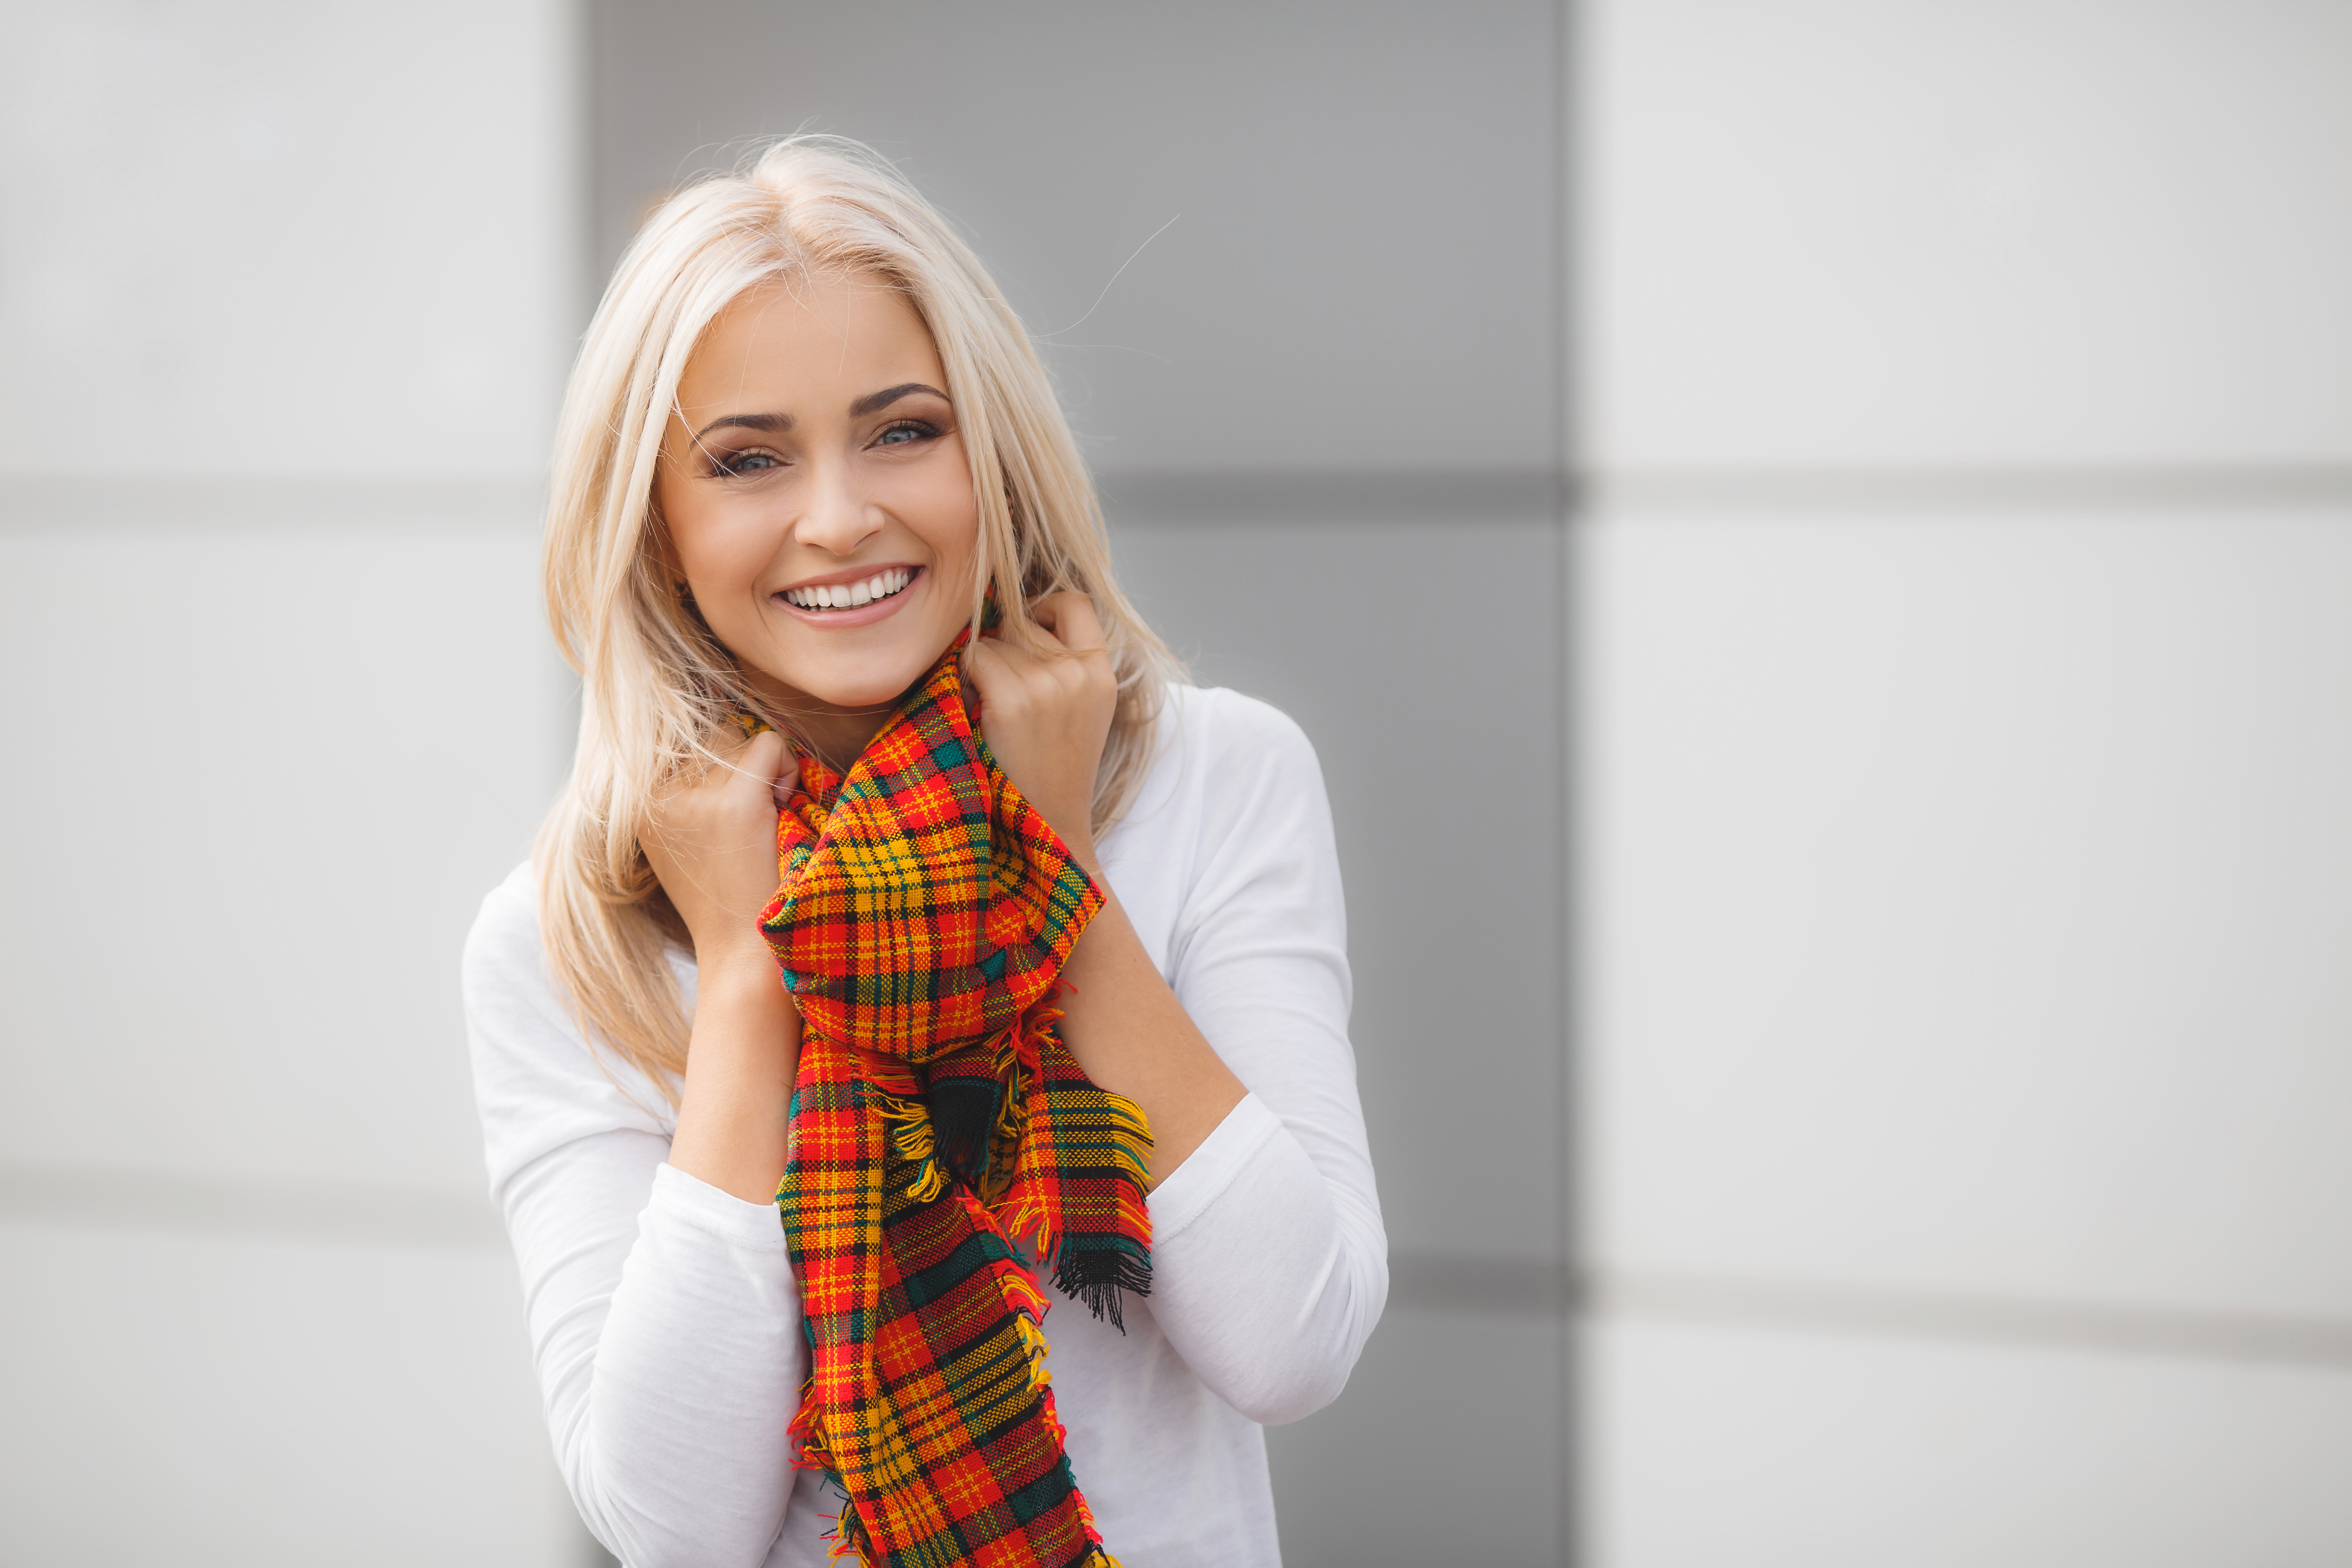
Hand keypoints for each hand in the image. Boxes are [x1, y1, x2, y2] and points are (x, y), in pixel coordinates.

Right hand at [642, 726, 798, 975]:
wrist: (744, 955)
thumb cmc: (728, 900)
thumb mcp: (685, 843)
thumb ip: (685, 793)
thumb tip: (702, 737)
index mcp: (639, 805)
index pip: (686, 742)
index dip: (722, 771)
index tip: (730, 821)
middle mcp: (657, 795)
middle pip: (716, 736)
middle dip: (744, 769)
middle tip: (754, 823)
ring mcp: (693, 796)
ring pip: (743, 738)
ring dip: (766, 773)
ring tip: (765, 823)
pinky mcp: (734, 800)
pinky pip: (772, 745)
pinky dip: (788, 771)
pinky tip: (781, 814)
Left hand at [962, 592, 1116, 866]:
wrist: (1049, 826)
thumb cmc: (1054, 768)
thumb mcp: (1082, 709)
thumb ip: (1065, 662)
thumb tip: (1016, 611)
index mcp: (1102, 674)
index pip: (1075, 601)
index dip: (1043, 606)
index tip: (1025, 628)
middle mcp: (1078, 673)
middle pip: (1022, 620)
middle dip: (1002, 643)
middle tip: (999, 684)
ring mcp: (1046, 684)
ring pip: (993, 639)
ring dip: (981, 665)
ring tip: (990, 706)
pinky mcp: (1012, 700)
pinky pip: (973, 657)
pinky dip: (965, 678)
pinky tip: (976, 709)